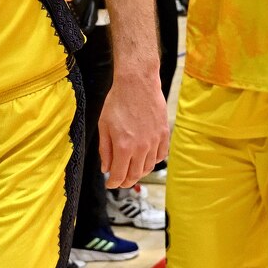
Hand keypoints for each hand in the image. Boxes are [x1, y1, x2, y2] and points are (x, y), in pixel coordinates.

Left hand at [97, 64, 168, 187]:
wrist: (137, 83)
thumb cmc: (118, 101)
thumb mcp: (104, 125)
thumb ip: (105, 149)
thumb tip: (106, 168)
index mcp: (123, 146)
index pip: (119, 175)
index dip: (113, 183)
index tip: (110, 184)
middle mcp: (141, 147)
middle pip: (135, 175)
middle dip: (126, 181)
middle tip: (120, 181)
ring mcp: (154, 141)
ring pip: (148, 167)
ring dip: (139, 173)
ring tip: (132, 171)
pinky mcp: (163, 134)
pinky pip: (160, 156)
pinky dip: (153, 161)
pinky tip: (146, 159)